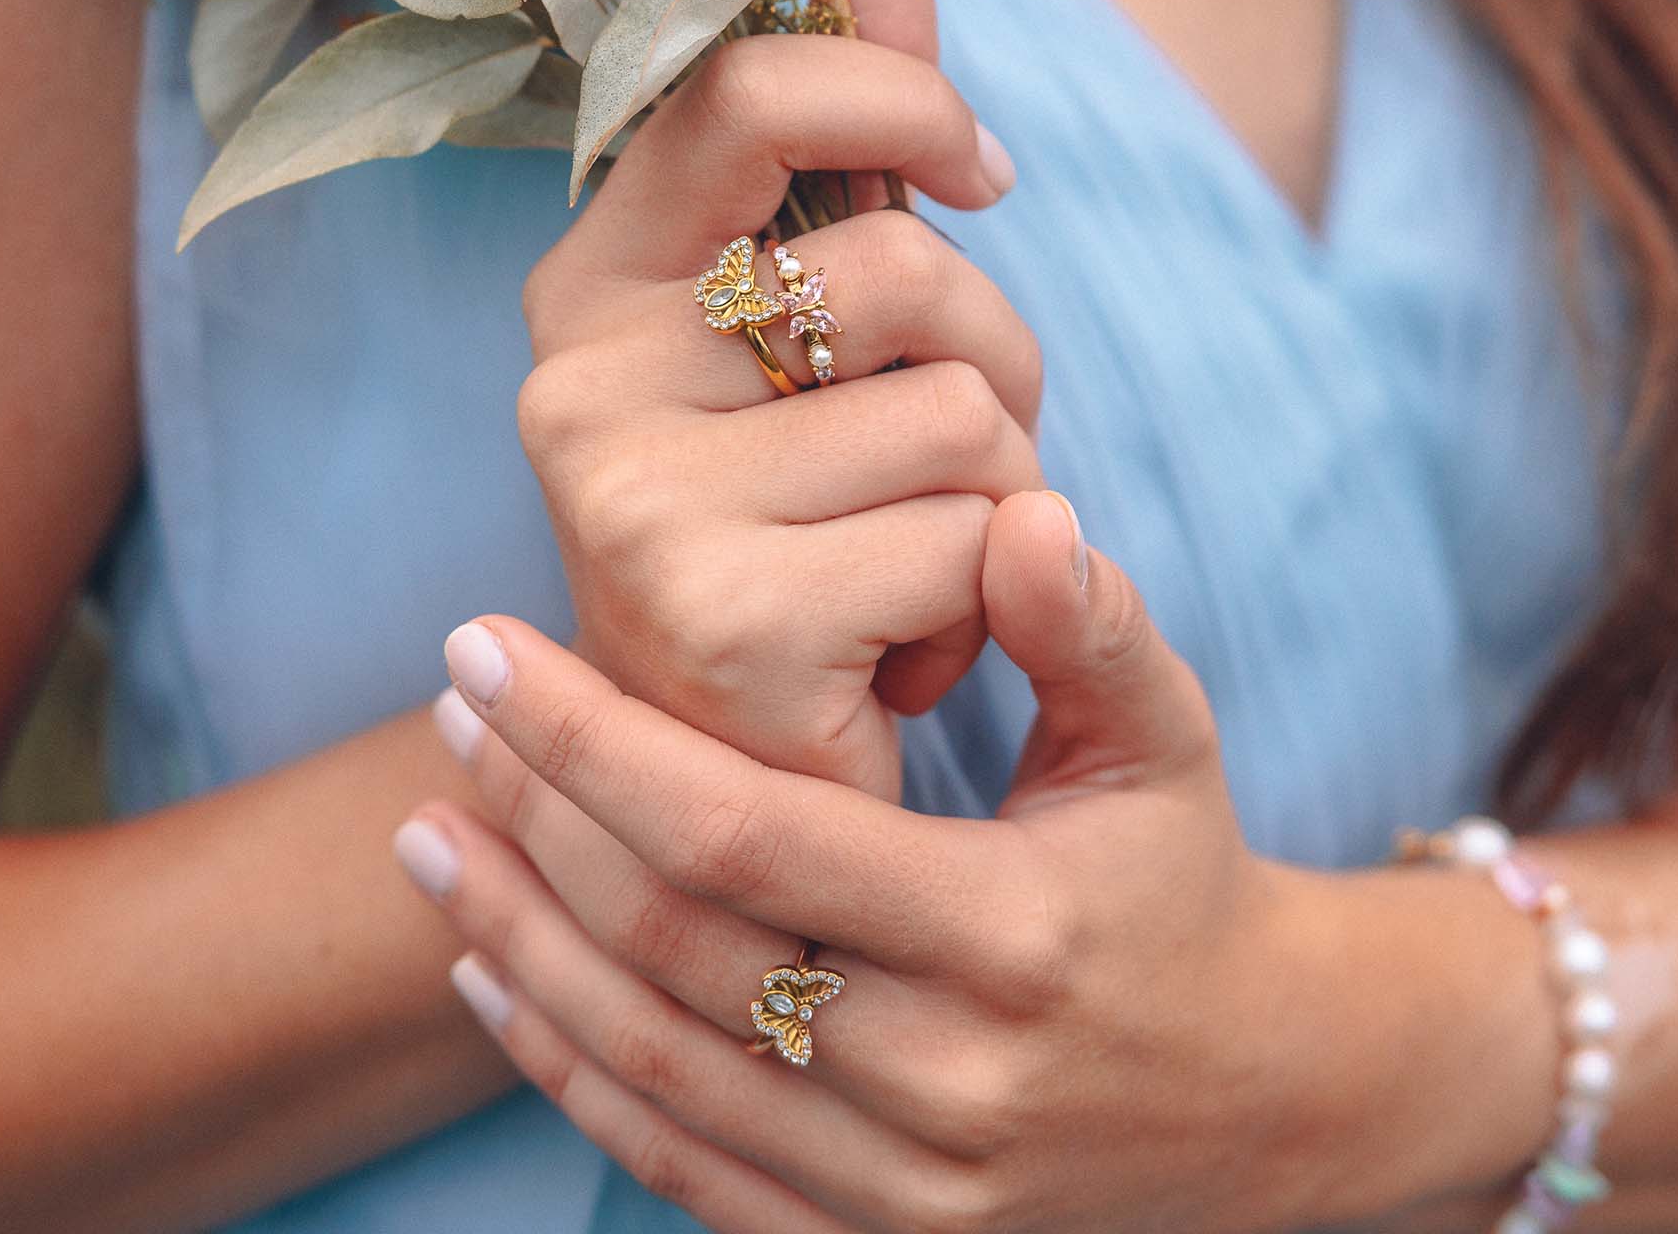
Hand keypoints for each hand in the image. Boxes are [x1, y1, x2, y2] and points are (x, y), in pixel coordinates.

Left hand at [402, 493, 1352, 1233]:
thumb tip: (1022, 512)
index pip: (748, 835)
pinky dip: (564, 1067)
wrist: (1254, 1098)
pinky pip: (676, 1164)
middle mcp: (946, 1080)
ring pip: (652, 1059)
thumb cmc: (1181, 878)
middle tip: (448, 710)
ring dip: (515, 936)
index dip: (599, 739)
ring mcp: (902, 1189)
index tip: (492, 650)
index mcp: (1010, 933)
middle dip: (534, 817)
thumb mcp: (1164, 741)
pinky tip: (488, 970)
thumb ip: (1089, 626)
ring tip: (422, 826)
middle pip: (673, 943)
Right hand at [515, 0, 1042, 798]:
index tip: (980, 174)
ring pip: (965, 411)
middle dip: (997, 352)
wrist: (737, 779)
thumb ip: (851, 144)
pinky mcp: (723, 623)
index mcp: (595, 279)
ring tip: (914, 555)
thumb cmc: (797, 519)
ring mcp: (634, 503)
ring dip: (1001, 489)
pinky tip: (900, 652)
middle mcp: (578, 378)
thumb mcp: (817, 323)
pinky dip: (990, 598)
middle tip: (957, 443)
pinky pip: (976, 537)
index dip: (905, 100)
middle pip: (901, 266)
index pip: (747, 90)